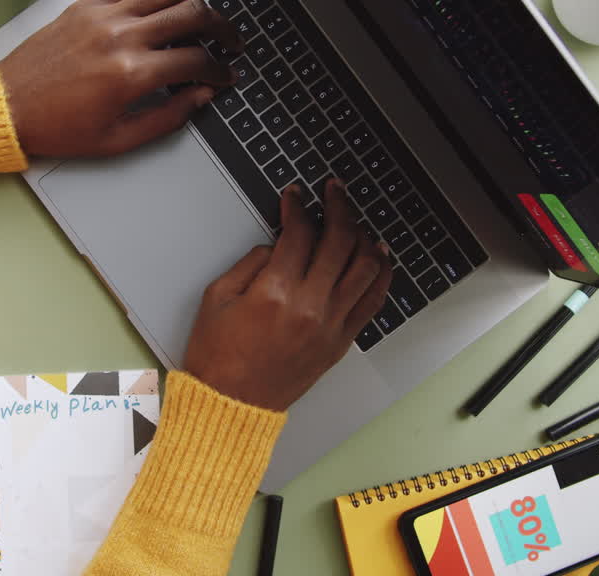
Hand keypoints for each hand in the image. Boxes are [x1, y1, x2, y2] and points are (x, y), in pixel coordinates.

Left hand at [0, 0, 244, 157]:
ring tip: (209, 16)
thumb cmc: (55, 126)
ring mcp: (104, 15)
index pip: (195, 62)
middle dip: (222, 29)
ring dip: (197, 1)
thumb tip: (200, 97)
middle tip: (231, 42)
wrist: (8, 106)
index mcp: (130, 74)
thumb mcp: (118, 139)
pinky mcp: (88, 5)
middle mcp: (120, 37)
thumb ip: (167, 117)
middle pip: (191, 17)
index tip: (226, 76)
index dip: (219, 70)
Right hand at [183, 181, 392, 410]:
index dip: (298, 206)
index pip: (299, 233)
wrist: (230, 406)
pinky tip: (379, 256)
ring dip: (364, 235)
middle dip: (339, 207)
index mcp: (275, 292)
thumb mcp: (217, 298)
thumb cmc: (217, 357)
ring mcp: (331, 325)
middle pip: (339, 241)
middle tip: (334, 192)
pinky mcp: (341, 342)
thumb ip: (251, 263)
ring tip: (356, 220)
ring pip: (365, 266)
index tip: (295, 196)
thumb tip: (278, 246)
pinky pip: (373, 302)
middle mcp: (310, 306)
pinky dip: (380, 274)